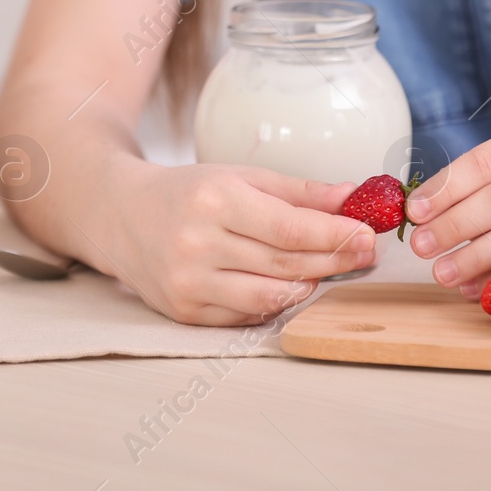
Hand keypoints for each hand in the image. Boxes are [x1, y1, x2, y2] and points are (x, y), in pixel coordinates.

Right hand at [89, 158, 377, 326]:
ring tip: (330, 271)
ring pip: (269, 295)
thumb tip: (352, 197)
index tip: (368, 233)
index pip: (290, 228)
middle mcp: (197, 242)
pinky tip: (291, 287)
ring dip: (308, 286)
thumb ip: (297, 191)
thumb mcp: (239, 176)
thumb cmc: (187, 192)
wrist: (122, 216)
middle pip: (285, 263)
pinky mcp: (183, 311)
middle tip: (365, 253)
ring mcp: (188, 282)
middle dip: (333, 260)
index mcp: (215, 199)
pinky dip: (274, 302)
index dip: (335, 234)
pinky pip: (244, 314)